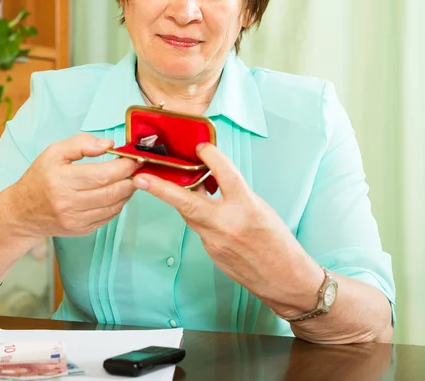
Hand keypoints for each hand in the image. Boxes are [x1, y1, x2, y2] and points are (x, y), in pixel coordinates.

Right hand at [10, 133, 139, 237]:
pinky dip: (118, 204)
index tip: (133, 159)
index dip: (123, 167)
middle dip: (130, 179)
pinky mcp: (82, 230)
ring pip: (114, 206)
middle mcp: (69, 203)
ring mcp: (76, 220)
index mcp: (62, 180)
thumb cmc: (39, 178)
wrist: (22, 212)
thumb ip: (81, 143)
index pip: (102, 175)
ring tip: (129, 179)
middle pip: (112, 192)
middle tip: (137, 169)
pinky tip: (117, 193)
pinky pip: (109, 217)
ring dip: (127, 192)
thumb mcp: (54, 153)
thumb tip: (108, 145)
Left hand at [132, 143, 321, 312]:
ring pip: (189, 213)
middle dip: (160, 189)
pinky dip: (196, 214)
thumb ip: (234, 192)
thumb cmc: (277, 242)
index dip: (213, 157)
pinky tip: (199, 207)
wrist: (284, 279)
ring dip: (179, 196)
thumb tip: (210, 176)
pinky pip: (197, 227)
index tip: (201, 146)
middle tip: (140, 177)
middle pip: (188, 201)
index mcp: (248, 209)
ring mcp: (215, 242)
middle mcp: (228, 225)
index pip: (226, 176)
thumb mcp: (260, 208)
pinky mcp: (211, 252)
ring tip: (168, 181)